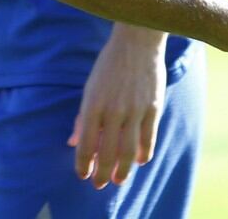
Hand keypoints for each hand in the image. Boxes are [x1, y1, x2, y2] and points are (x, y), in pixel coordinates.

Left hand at [70, 25, 166, 189]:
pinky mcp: (153, 107)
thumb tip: (74, 142)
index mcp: (93, 104)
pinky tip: (139, 160)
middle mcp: (113, 110)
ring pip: (129, 150)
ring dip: (123, 170)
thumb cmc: (109, 65)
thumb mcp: (90, 88)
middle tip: (100, 184)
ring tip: (119, 180)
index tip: (82, 175)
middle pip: (107, 152)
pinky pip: (148, 138)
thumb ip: (83, 117)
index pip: (86, 143)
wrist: (137, 42)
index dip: (83, 163)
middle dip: (102, 173)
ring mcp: (135, 110)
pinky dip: (143, 153)